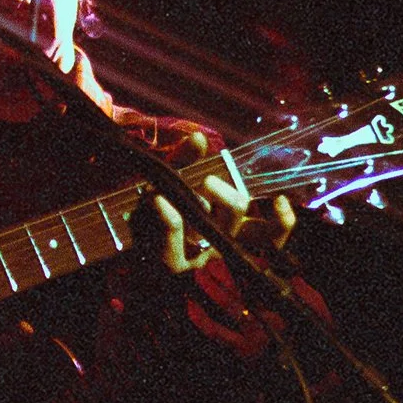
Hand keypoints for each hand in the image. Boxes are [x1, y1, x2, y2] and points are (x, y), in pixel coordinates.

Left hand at [138, 129, 295, 275]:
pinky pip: (175, 231)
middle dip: (228, 196)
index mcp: (229, 230)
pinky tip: (158, 200)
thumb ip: (185, 161)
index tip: (279, 201)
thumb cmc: (151, 215)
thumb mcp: (169, 184)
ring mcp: (197, 257)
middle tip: (208, 181)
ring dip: (199, 201)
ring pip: (212, 227)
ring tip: (182, 187)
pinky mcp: (172, 264)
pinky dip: (168, 213)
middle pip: (239, 219)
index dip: (282, 224)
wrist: (120, 247)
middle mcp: (219, 245)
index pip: (269, 236)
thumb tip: (200, 138)